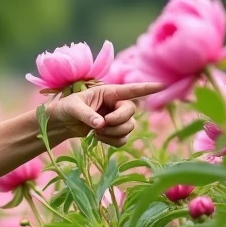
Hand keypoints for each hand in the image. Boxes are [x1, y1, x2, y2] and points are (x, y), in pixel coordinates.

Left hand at [47, 82, 165, 146]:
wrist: (63, 123)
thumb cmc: (67, 109)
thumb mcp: (73, 108)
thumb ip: (86, 115)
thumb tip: (100, 124)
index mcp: (109, 93)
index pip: (131, 90)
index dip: (147, 88)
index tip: (162, 85)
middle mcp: (117, 104)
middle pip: (131, 112)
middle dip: (117, 121)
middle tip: (101, 125)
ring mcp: (118, 119)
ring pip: (129, 127)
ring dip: (113, 133)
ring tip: (95, 132)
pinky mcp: (115, 132)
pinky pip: (123, 139)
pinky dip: (112, 141)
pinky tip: (98, 137)